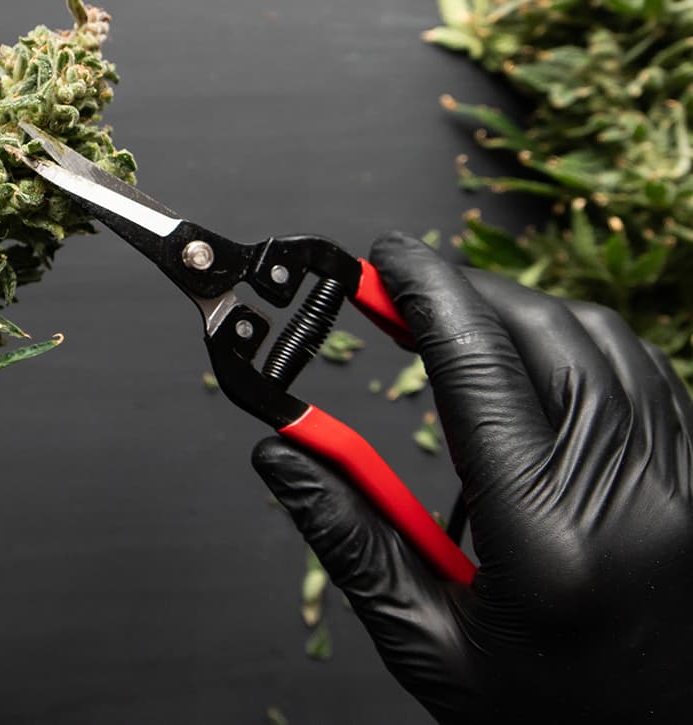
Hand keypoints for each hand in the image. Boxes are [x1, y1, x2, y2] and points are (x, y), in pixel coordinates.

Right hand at [253, 232, 692, 723]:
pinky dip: (581, 343)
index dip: (423, 293)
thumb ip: (349, 537)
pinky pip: (645, 371)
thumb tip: (283, 453)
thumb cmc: (543, 715)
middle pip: (542, 334)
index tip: (379, 258)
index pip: (478, 370)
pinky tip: (534, 361)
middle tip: (395, 289)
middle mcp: (630, 496)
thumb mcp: (426, 641)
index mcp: (547, 541)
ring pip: (600, 340)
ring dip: (520, 312)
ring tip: (455, 327)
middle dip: (461, 292)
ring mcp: (679, 483)